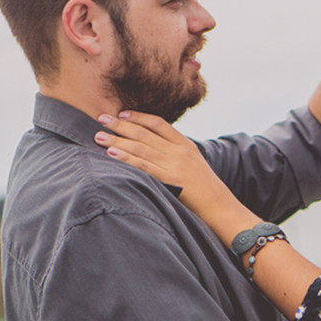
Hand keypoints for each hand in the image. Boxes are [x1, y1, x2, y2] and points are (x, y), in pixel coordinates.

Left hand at [94, 111, 252, 232]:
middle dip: (121, 125)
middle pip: (145, 133)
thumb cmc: (206, 189)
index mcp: (186, 145)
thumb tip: (154, 149)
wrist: (221, 207)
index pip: (159, 124)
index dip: (138, 117)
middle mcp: (179, 151)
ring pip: (140, 147)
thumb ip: (176, 154)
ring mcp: (175, 165)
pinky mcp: (170, 180)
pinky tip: (111, 153)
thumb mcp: (194, 165)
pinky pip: (143, 166)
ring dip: (117, 140)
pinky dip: (126, 158)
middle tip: (101, 119)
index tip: (121, 114)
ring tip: (99, 136)